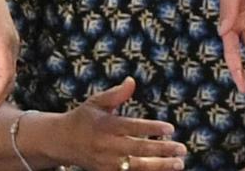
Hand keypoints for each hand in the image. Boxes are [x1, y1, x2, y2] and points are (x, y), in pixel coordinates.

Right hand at [56, 77, 185, 170]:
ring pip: (137, 166)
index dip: (152, 128)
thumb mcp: (96, 101)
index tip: (171, 128)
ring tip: (178, 164)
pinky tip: (163, 170)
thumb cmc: (84, 118)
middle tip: (181, 149)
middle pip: (138, 149)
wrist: (63, 141)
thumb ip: (116, 94)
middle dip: (162, 150)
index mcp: (105, 125)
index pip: (132, 127)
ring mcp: (107, 162)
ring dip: (159, 166)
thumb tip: (132, 81)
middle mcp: (107, 145)